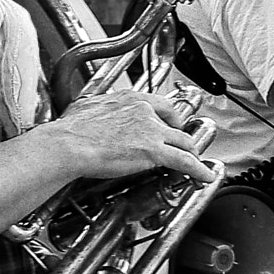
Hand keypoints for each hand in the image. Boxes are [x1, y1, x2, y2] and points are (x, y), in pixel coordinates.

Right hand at [45, 91, 216, 186]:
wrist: (69, 144)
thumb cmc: (71, 129)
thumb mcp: (87, 108)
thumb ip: (98, 108)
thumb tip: (92, 112)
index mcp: (129, 98)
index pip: (159, 102)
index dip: (169, 115)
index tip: (169, 121)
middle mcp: (144, 111)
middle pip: (176, 121)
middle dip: (182, 132)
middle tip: (183, 142)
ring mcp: (151, 131)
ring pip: (184, 141)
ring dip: (192, 152)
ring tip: (196, 162)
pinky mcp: (154, 152)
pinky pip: (185, 161)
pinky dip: (198, 170)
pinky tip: (204, 175)